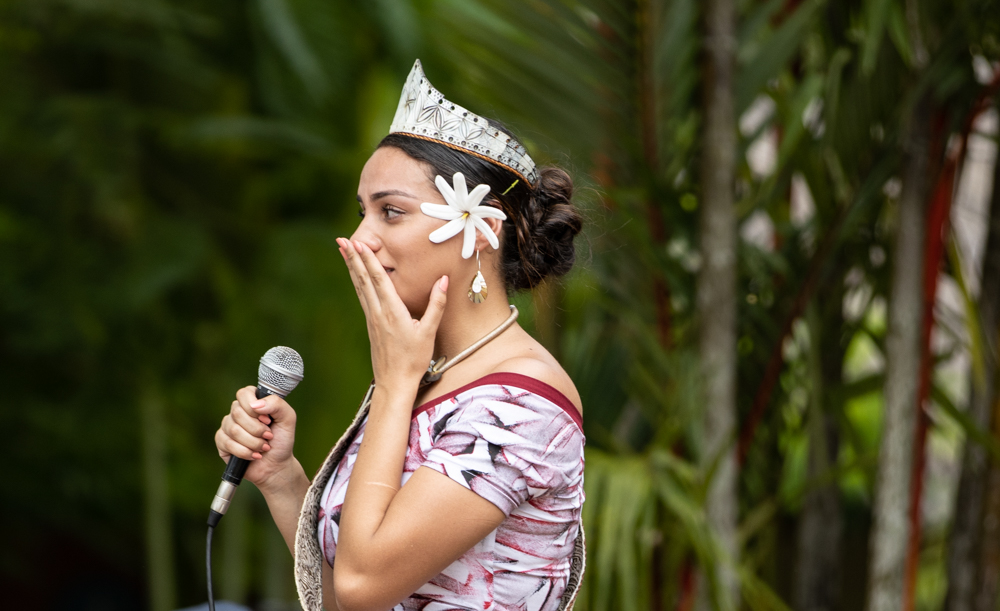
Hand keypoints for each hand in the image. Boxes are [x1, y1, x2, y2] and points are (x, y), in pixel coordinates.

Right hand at [214, 385, 297, 489]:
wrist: (276, 465)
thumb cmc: (282, 440)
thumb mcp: (288, 419)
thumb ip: (277, 404)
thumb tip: (256, 405)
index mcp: (253, 402)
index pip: (244, 393)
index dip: (255, 407)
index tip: (268, 419)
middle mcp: (237, 412)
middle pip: (238, 412)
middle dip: (257, 429)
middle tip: (269, 436)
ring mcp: (227, 426)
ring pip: (234, 430)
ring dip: (254, 442)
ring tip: (264, 447)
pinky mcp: (222, 442)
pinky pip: (228, 443)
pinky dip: (245, 452)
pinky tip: (254, 455)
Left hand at [337, 238, 448, 393]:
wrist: (395, 382)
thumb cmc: (413, 359)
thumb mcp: (429, 332)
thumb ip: (436, 305)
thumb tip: (444, 281)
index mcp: (392, 311)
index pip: (378, 279)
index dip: (368, 260)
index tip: (359, 243)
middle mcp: (378, 312)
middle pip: (363, 279)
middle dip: (353, 258)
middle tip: (342, 240)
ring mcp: (372, 318)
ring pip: (359, 287)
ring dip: (351, 267)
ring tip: (343, 252)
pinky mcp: (371, 324)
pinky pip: (361, 297)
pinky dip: (357, 282)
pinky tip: (355, 276)